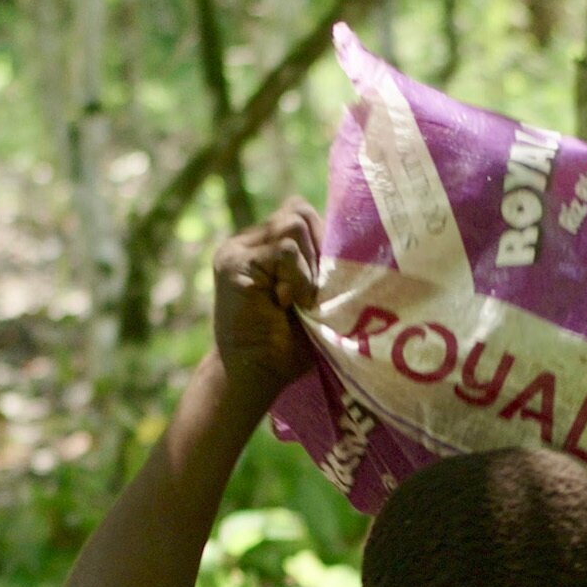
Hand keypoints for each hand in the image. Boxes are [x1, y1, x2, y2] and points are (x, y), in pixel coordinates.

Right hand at [211, 201, 324, 394]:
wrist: (254, 375)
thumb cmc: (288, 345)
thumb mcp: (313, 295)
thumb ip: (320, 263)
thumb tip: (354, 236)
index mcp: (264, 245)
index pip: (299, 212)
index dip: (322, 237)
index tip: (324, 279)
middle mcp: (246, 241)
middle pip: (297, 211)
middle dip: (318, 248)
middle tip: (312, 291)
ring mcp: (236, 249)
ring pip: (292, 226)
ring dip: (307, 266)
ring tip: (299, 299)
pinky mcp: (233, 262)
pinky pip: (284, 248)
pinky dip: (297, 276)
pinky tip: (287, 302)